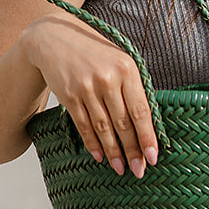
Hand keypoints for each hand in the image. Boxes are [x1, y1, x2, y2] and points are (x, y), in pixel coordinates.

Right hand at [23, 13, 158, 178]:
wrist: (55, 38)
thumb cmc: (94, 52)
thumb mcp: (119, 60)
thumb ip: (133, 86)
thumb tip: (147, 124)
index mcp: (127, 68)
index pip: (140, 109)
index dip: (147, 136)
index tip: (153, 157)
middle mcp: (108, 78)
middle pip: (123, 123)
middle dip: (133, 150)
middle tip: (139, 171)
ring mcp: (87, 87)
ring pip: (104, 128)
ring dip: (113, 152)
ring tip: (122, 168)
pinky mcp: (69, 95)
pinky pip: (84, 125)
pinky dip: (93, 143)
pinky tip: (100, 156)